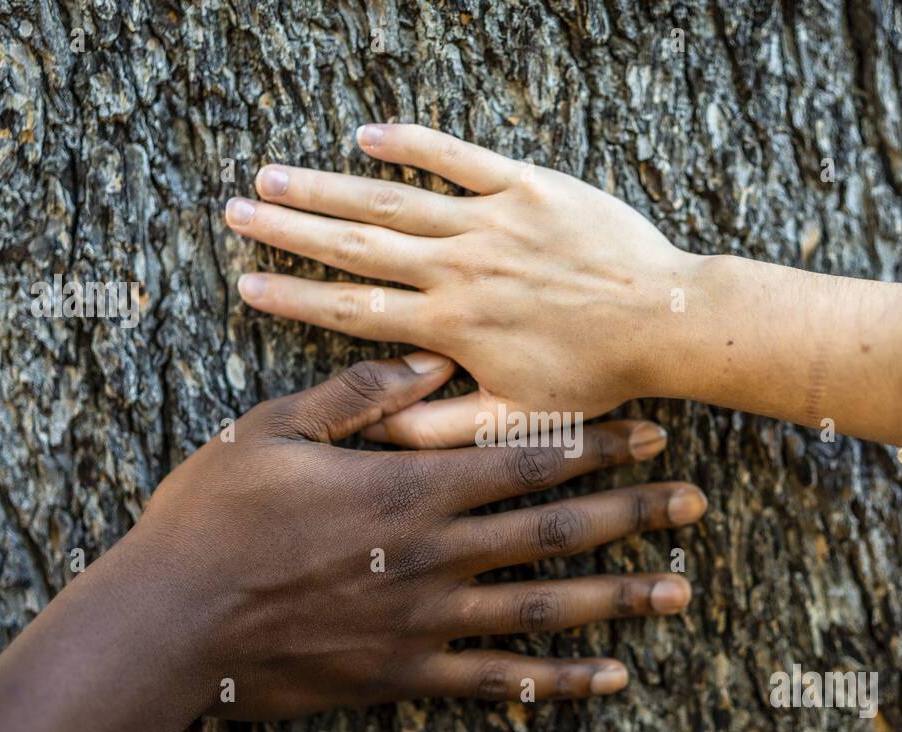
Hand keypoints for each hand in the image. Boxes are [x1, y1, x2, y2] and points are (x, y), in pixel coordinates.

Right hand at [0, 351, 704, 731]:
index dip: (594, 444)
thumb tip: (425, 359)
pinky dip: (557, 682)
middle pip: (558, 529)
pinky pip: (499, 680)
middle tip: (694, 503)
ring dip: (620, 596)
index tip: (649, 433)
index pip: (525, 458)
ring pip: (547, 606)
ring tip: (679, 590)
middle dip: (632, 512)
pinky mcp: (408, 673)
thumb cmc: (215, 518)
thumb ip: (358, 395)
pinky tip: (608, 680)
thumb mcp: (276, 430)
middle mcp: (438, 554)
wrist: (169, 624)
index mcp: (411, 487)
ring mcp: (429, 620)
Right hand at [225, 124, 698, 446]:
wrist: (664, 322)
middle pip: (357, 246)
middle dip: (291, 231)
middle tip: (237, 213)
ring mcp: (491, 224)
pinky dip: (414, 146)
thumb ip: (445, 426)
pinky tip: (368, 135)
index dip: (296, 297)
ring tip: (274, 175)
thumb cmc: (595, 377)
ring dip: (329, 186)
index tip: (249, 284)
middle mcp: (459, 270)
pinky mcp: (527, 188)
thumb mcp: (518, 421)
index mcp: (451, 327)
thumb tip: (383, 425)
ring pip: (393, 201)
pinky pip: (460, 160)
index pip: (354, 311)